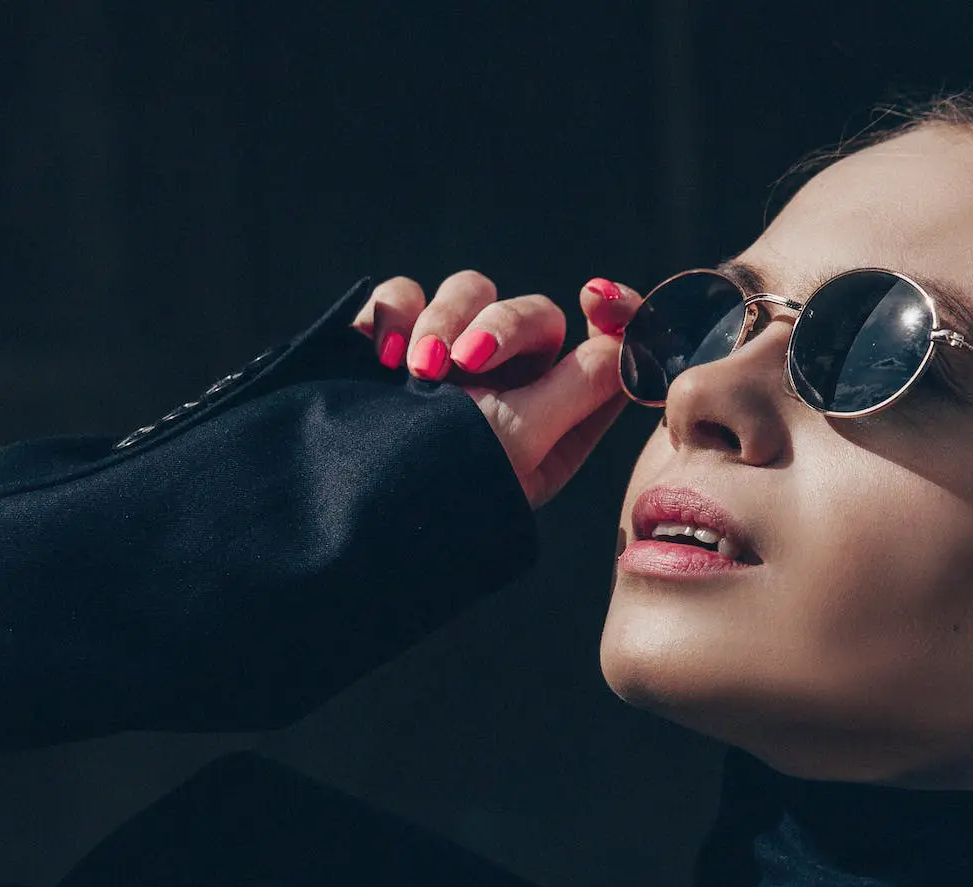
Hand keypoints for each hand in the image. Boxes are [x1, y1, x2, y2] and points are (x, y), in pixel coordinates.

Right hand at [352, 271, 640, 508]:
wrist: (345, 506)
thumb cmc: (444, 487)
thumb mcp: (523, 440)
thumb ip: (579, 384)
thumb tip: (628, 342)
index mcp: (552, 419)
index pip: (599, 349)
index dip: (608, 313)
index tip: (595, 296)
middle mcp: (503, 386)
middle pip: (527, 313)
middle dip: (498, 325)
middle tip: (465, 362)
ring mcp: (444, 362)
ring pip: (465, 293)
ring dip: (441, 318)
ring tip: (415, 371)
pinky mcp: (388, 345)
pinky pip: (401, 297)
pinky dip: (393, 314)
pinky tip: (383, 357)